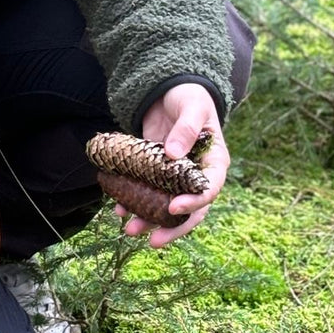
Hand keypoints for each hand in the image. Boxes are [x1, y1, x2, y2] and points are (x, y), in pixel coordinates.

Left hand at [114, 83, 229, 249]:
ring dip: (150, 221)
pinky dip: (134, 203)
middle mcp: (197, 176)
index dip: (193, 202)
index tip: (173, 208)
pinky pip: (148, 194)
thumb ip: (186, 129)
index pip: (209, 189)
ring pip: (167, 207)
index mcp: (214, 162)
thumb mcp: (192, 107)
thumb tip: (174, 155)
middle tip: (153, 241)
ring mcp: (176, 178)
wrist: (169, 92)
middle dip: (172, 227)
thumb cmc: (188, 97)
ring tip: (129, 229)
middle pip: (191, 210)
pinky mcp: (157, 174)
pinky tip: (118, 209)